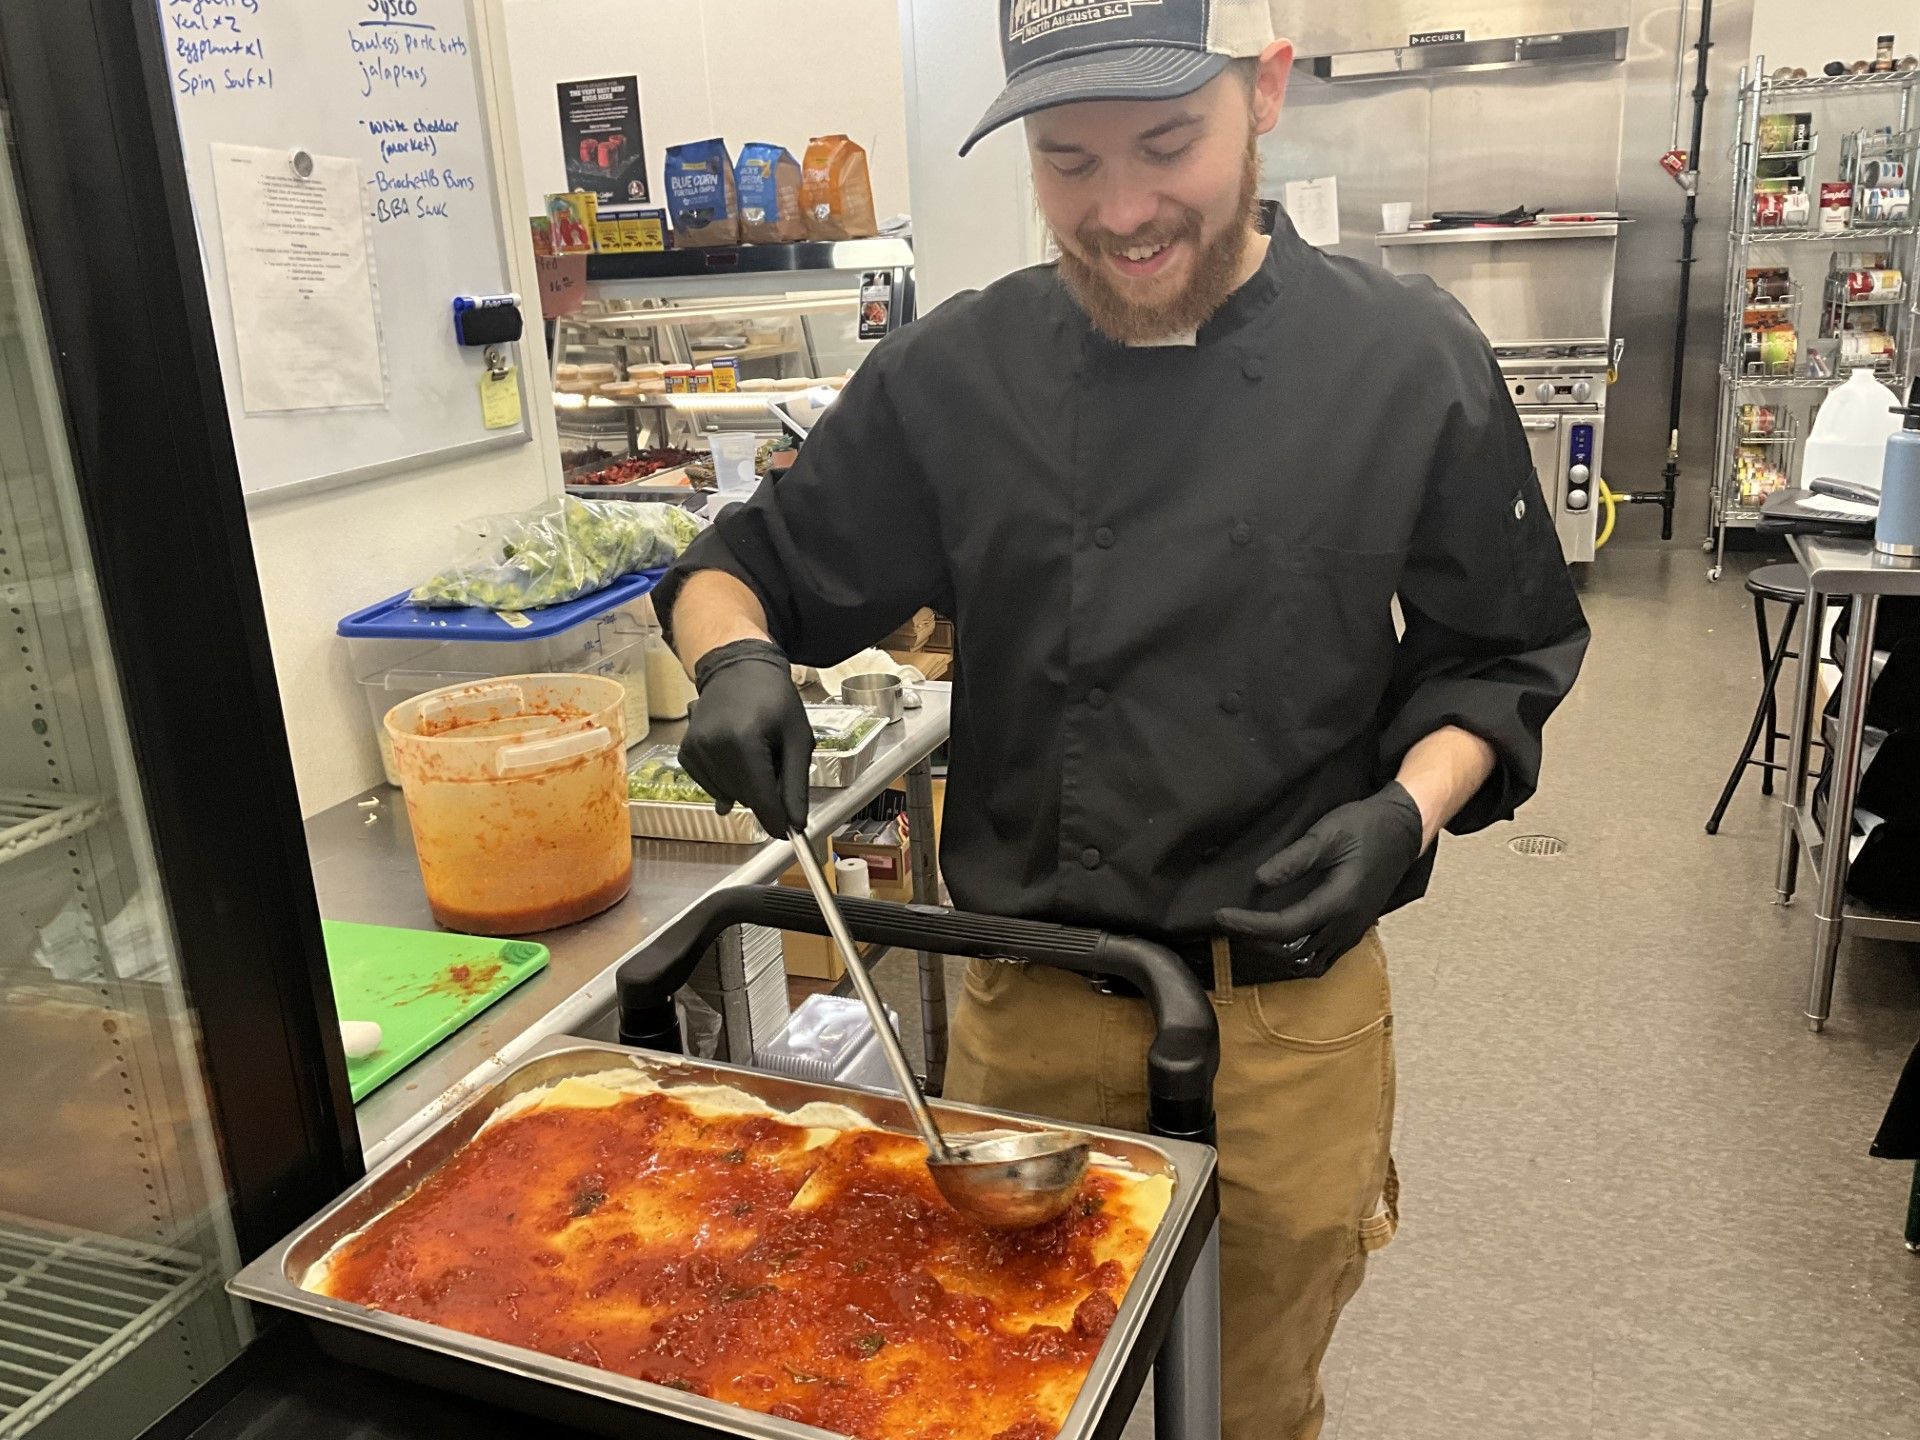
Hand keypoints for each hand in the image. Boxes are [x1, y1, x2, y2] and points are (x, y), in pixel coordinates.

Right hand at [679, 639, 812, 835]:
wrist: (737, 670)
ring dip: (747, 786)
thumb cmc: (774, 699)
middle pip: (746, 799)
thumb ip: (796, 784)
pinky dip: (728, 780)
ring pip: (729, 795)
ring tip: (755, 753)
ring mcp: (694, 750)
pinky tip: (736, 757)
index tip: (790, 833)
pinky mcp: (686, 754)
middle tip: (776, 762)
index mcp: (743, 741)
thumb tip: (796, 824)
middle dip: (765, 792)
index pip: (761, 798)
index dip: (777, 821)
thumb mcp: (798, 738)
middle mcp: (712, 747)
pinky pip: (712, 786)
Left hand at [1215, 783, 1425, 975]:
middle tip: (1228, 922)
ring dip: (1273, 953)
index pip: (1284, 928)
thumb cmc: (1365, 827)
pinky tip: (1279, 942)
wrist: (1403, 830)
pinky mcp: (1355, 931)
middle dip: (1255, 940)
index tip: (1221, 915)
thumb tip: (1261, 881)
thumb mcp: (1327, 834)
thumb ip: (1293, 860)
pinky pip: (1322, 960)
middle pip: (1291, 951)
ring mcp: (1352, 932)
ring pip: (1306, 962)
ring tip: (1248, 933)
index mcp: (1339, 901)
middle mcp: (1346, 924)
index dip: (1249, 925)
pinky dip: (1296, 958)